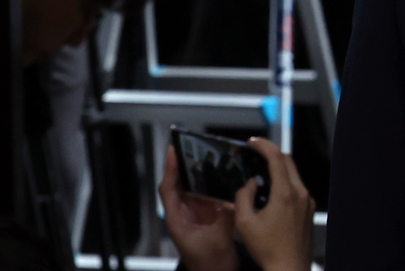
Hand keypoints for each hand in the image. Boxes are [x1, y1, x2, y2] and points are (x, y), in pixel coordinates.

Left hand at [158, 146, 239, 270]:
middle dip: (184, 164)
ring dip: (199, 172)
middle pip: (179, 184)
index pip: (168, 189)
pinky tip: (222, 174)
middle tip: (191, 145)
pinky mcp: (207, 215)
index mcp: (177, 220)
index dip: (170, 169)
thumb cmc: (210, 263)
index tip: (173, 150)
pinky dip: (212, 183)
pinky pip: (207, 193)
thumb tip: (235, 195)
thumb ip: (226, 214)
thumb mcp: (219, 237)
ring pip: (193, 187)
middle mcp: (183, 214)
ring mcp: (195, 214)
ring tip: (207, 154)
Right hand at [234, 137, 314, 270]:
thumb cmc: (268, 250)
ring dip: (278, 168)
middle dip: (271, 153)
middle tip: (255, 153)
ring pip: (294, 174)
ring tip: (260, 173)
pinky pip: (297, 188)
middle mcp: (300, 193)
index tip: (252, 142)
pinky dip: (284, 182)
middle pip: (288, 161)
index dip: (263, 145)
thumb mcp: (245, 224)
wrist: (289, 268)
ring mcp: (307, 201)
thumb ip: (243, 197)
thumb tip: (249, 184)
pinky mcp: (309, 209)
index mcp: (285, 194)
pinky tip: (271, 193)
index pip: (277, 157)